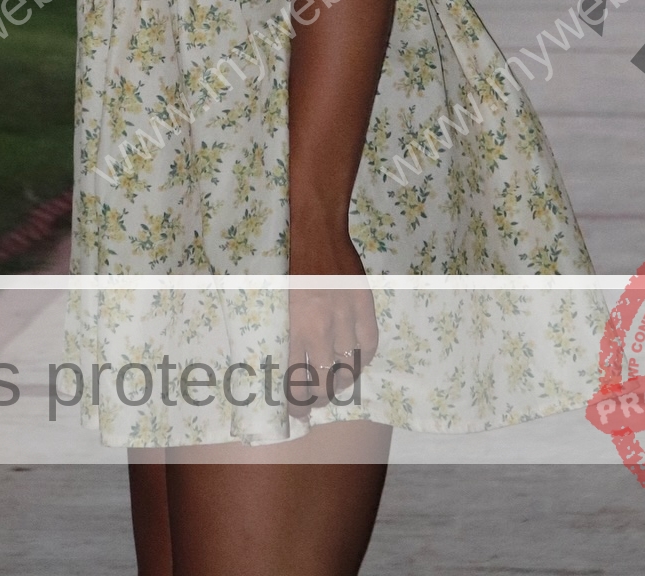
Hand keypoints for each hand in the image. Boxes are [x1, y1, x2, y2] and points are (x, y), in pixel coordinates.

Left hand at [287, 223, 378, 411]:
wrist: (315, 231)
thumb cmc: (286, 264)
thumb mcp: (275, 301)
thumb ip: (281, 332)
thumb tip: (280, 366)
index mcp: (293, 325)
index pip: (296, 378)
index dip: (297, 402)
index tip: (295, 412)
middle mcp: (319, 325)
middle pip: (324, 380)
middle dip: (319, 399)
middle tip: (315, 404)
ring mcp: (345, 315)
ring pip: (348, 367)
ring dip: (341, 384)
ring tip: (334, 388)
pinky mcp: (364, 305)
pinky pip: (369, 345)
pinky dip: (364, 359)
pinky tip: (355, 363)